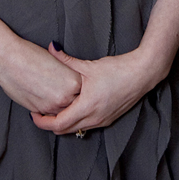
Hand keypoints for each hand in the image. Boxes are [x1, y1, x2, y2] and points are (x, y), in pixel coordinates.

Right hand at [0, 38, 82, 115]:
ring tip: (52, 95)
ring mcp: (51, 105)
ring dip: (58, 106)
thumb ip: (66, 76)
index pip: (82, 91)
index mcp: (74, 82)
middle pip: (74, 104)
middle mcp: (66, 96)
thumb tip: (70, 84)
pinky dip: (46, 110)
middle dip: (69, 100)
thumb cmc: (31, 56)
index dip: (77, 90)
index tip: (71, 86)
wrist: (9, 60)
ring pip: (61, 111)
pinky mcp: (37, 110)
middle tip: (61, 92)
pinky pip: (47, 114)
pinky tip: (42, 98)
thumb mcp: (58, 63)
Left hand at [29, 43, 168, 135]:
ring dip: (64, 123)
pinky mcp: (109, 119)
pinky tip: (75, 108)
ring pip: (76, 130)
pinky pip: (87, 126)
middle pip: (64, 131)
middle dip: (50, 124)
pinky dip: (77, 121)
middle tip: (41, 112)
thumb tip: (51, 47)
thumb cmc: (118, 69)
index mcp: (87, 106)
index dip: (42, 122)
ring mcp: (102, 121)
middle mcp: (94, 118)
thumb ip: (67, 59)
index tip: (34, 113)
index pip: (57, 124)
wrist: (144, 73)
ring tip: (56, 109)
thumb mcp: (89, 65)